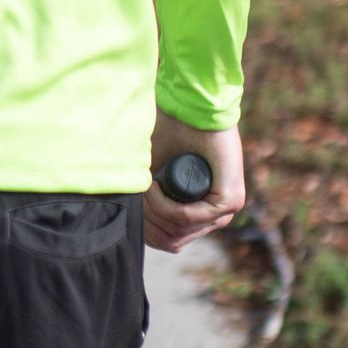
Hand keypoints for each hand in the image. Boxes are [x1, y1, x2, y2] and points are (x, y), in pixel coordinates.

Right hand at [143, 113, 244, 255]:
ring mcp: (225, 210)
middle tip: (138, 192)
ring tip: (146, 184)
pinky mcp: (230, 201)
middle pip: (172, 239)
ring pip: (177, 230)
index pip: (170, 239)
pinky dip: (165, 204)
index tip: (132, 204)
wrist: (195, 108)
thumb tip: (118, 221)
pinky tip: (154, 185)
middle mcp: (214, 214)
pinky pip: (188, 217)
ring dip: (153, 209)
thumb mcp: (152, 171)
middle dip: (146, 219)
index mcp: (200, 211)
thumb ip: (143, 194)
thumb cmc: (172, 133)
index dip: (145, 228)